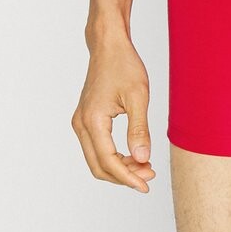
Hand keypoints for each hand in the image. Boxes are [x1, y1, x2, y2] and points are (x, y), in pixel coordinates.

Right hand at [71, 34, 156, 191]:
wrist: (109, 45)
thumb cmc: (124, 65)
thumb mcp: (138, 96)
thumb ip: (139, 129)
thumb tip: (142, 159)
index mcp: (93, 120)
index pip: (108, 161)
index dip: (128, 178)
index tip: (146, 185)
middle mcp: (81, 124)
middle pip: (99, 166)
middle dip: (124, 176)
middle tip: (149, 175)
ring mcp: (81, 122)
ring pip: (96, 159)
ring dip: (119, 168)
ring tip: (145, 165)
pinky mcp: (86, 119)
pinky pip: (96, 147)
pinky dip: (113, 156)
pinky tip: (133, 154)